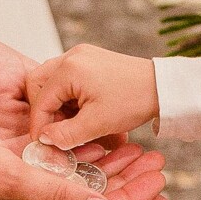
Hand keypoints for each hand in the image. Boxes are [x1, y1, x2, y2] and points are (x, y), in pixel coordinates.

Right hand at [0, 27, 171, 199]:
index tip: (162, 181)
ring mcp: (12, 197)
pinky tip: (105, 159)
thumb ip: (53, 194)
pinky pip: (54, 174)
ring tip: (148, 170)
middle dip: (131, 196)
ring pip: (75, 191)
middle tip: (168, 180)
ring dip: (112, 179)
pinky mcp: (5, 172)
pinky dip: (83, 165)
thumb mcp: (1, 176)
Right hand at [25, 44, 161, 150]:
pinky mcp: (89, 60)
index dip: (39, 125)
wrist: (162, 87)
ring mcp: (80, 55)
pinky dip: (67, 96)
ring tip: (71, 123)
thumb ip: (66, 134)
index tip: (42, 144)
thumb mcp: (97, 124)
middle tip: (54, 130)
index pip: (39, 100)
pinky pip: (66, 78)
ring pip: (51, 81)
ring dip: (56, 104)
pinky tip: (81, 112)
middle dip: (43, 110)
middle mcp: (72, 56)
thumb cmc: (134, 101)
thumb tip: (43, 140)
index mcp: (69, 69)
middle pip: (38, 84)